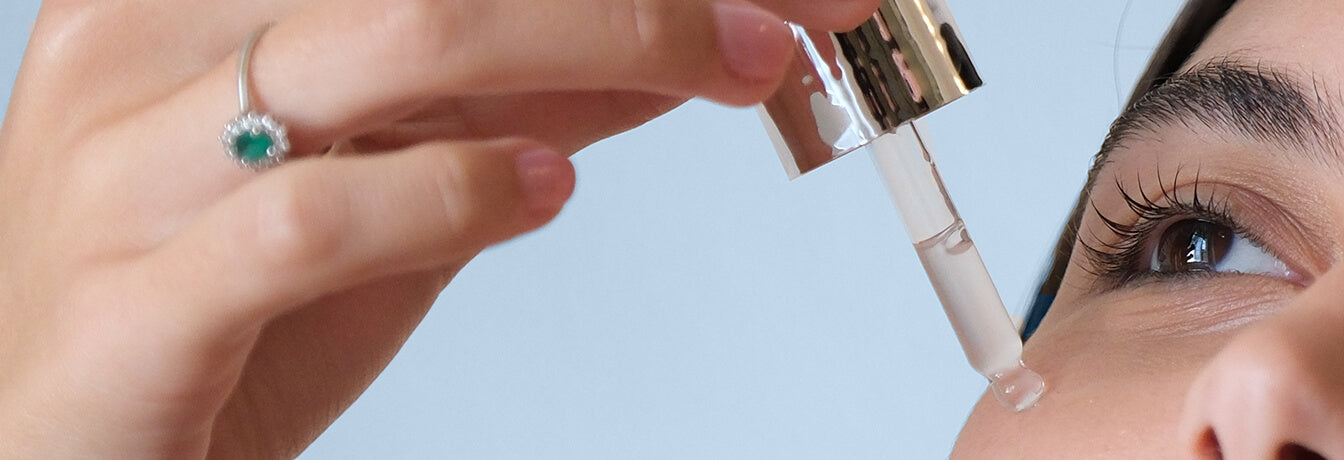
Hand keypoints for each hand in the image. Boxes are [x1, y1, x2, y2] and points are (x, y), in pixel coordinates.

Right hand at [0, 0, 875, 456]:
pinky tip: (541, 192)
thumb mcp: (394, 167)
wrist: (56, 458)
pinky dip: (453, 191)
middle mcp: (151, 50)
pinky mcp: (134, 304)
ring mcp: (128, 172)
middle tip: (781, 21)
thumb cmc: (213, 309)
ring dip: (602, 39)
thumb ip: (524, 92)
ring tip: (721, 69)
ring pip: (395, 40)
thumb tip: (686, 33)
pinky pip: (310, 215)